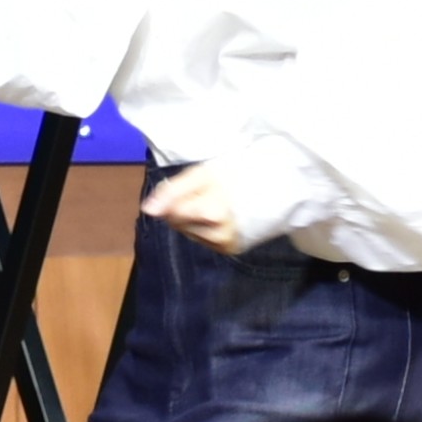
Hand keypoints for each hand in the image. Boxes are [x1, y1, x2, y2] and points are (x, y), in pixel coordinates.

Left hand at [139, 166, 257, 254]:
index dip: (170, 200)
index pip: (173, 212)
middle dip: (179, 208)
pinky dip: (201, 228)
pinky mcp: (230, 249)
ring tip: (208, 203)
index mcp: (213, 208)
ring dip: (189, 219)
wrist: (274, 186)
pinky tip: (213, 216)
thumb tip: (147, 210)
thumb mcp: (202, 173)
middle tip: (198, 193)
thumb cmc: (235, 174)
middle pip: (178, 223)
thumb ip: (173, 190)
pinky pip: (202, 240)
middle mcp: (220, 231)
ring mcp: (226, 242)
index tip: (180, 189)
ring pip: (188, 233)